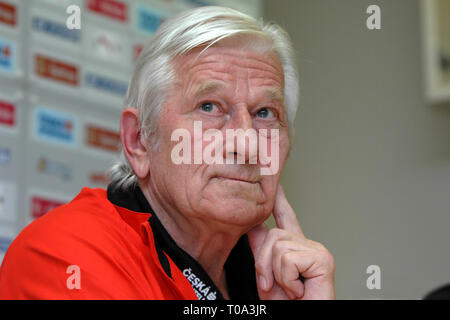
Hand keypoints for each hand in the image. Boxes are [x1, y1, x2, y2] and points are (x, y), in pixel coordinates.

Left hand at [247, 185, 334, 299]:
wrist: (300, 318)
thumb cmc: (288, 306)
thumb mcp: (267, 277)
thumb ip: (262, 251)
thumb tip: (255, 227)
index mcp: (294, 249)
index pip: (285, 219)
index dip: (280, 201)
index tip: (277, 185)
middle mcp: (308, 246)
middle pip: (272, 235)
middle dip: (263, 263)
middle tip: (273, 285)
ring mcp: (317, 252)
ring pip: (278, 246)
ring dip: (276, 274)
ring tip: (289, 288)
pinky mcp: (323, 260)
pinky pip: (288, 258)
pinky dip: (287, 279)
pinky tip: (299, 289)